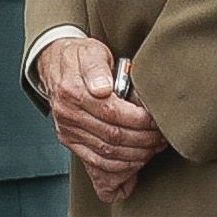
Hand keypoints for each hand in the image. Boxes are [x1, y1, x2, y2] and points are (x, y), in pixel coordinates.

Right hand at [38, 33, 165, 199]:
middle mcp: (68, 113)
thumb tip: (103, 88)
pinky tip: (136, 159)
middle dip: (142, 140)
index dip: (139, 120)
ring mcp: (68, 130)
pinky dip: (119, 165)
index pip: (112, 112)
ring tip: (153, 148)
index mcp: (72, 91)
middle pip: (112, 135)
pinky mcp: (70, 140)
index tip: (156, 121)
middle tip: (161, 137)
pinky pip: (95, 161)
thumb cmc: (79, 57)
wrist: (55, 64)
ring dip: (135, 155)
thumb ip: (97, 68)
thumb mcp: (90, 51)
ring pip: (106, 152)